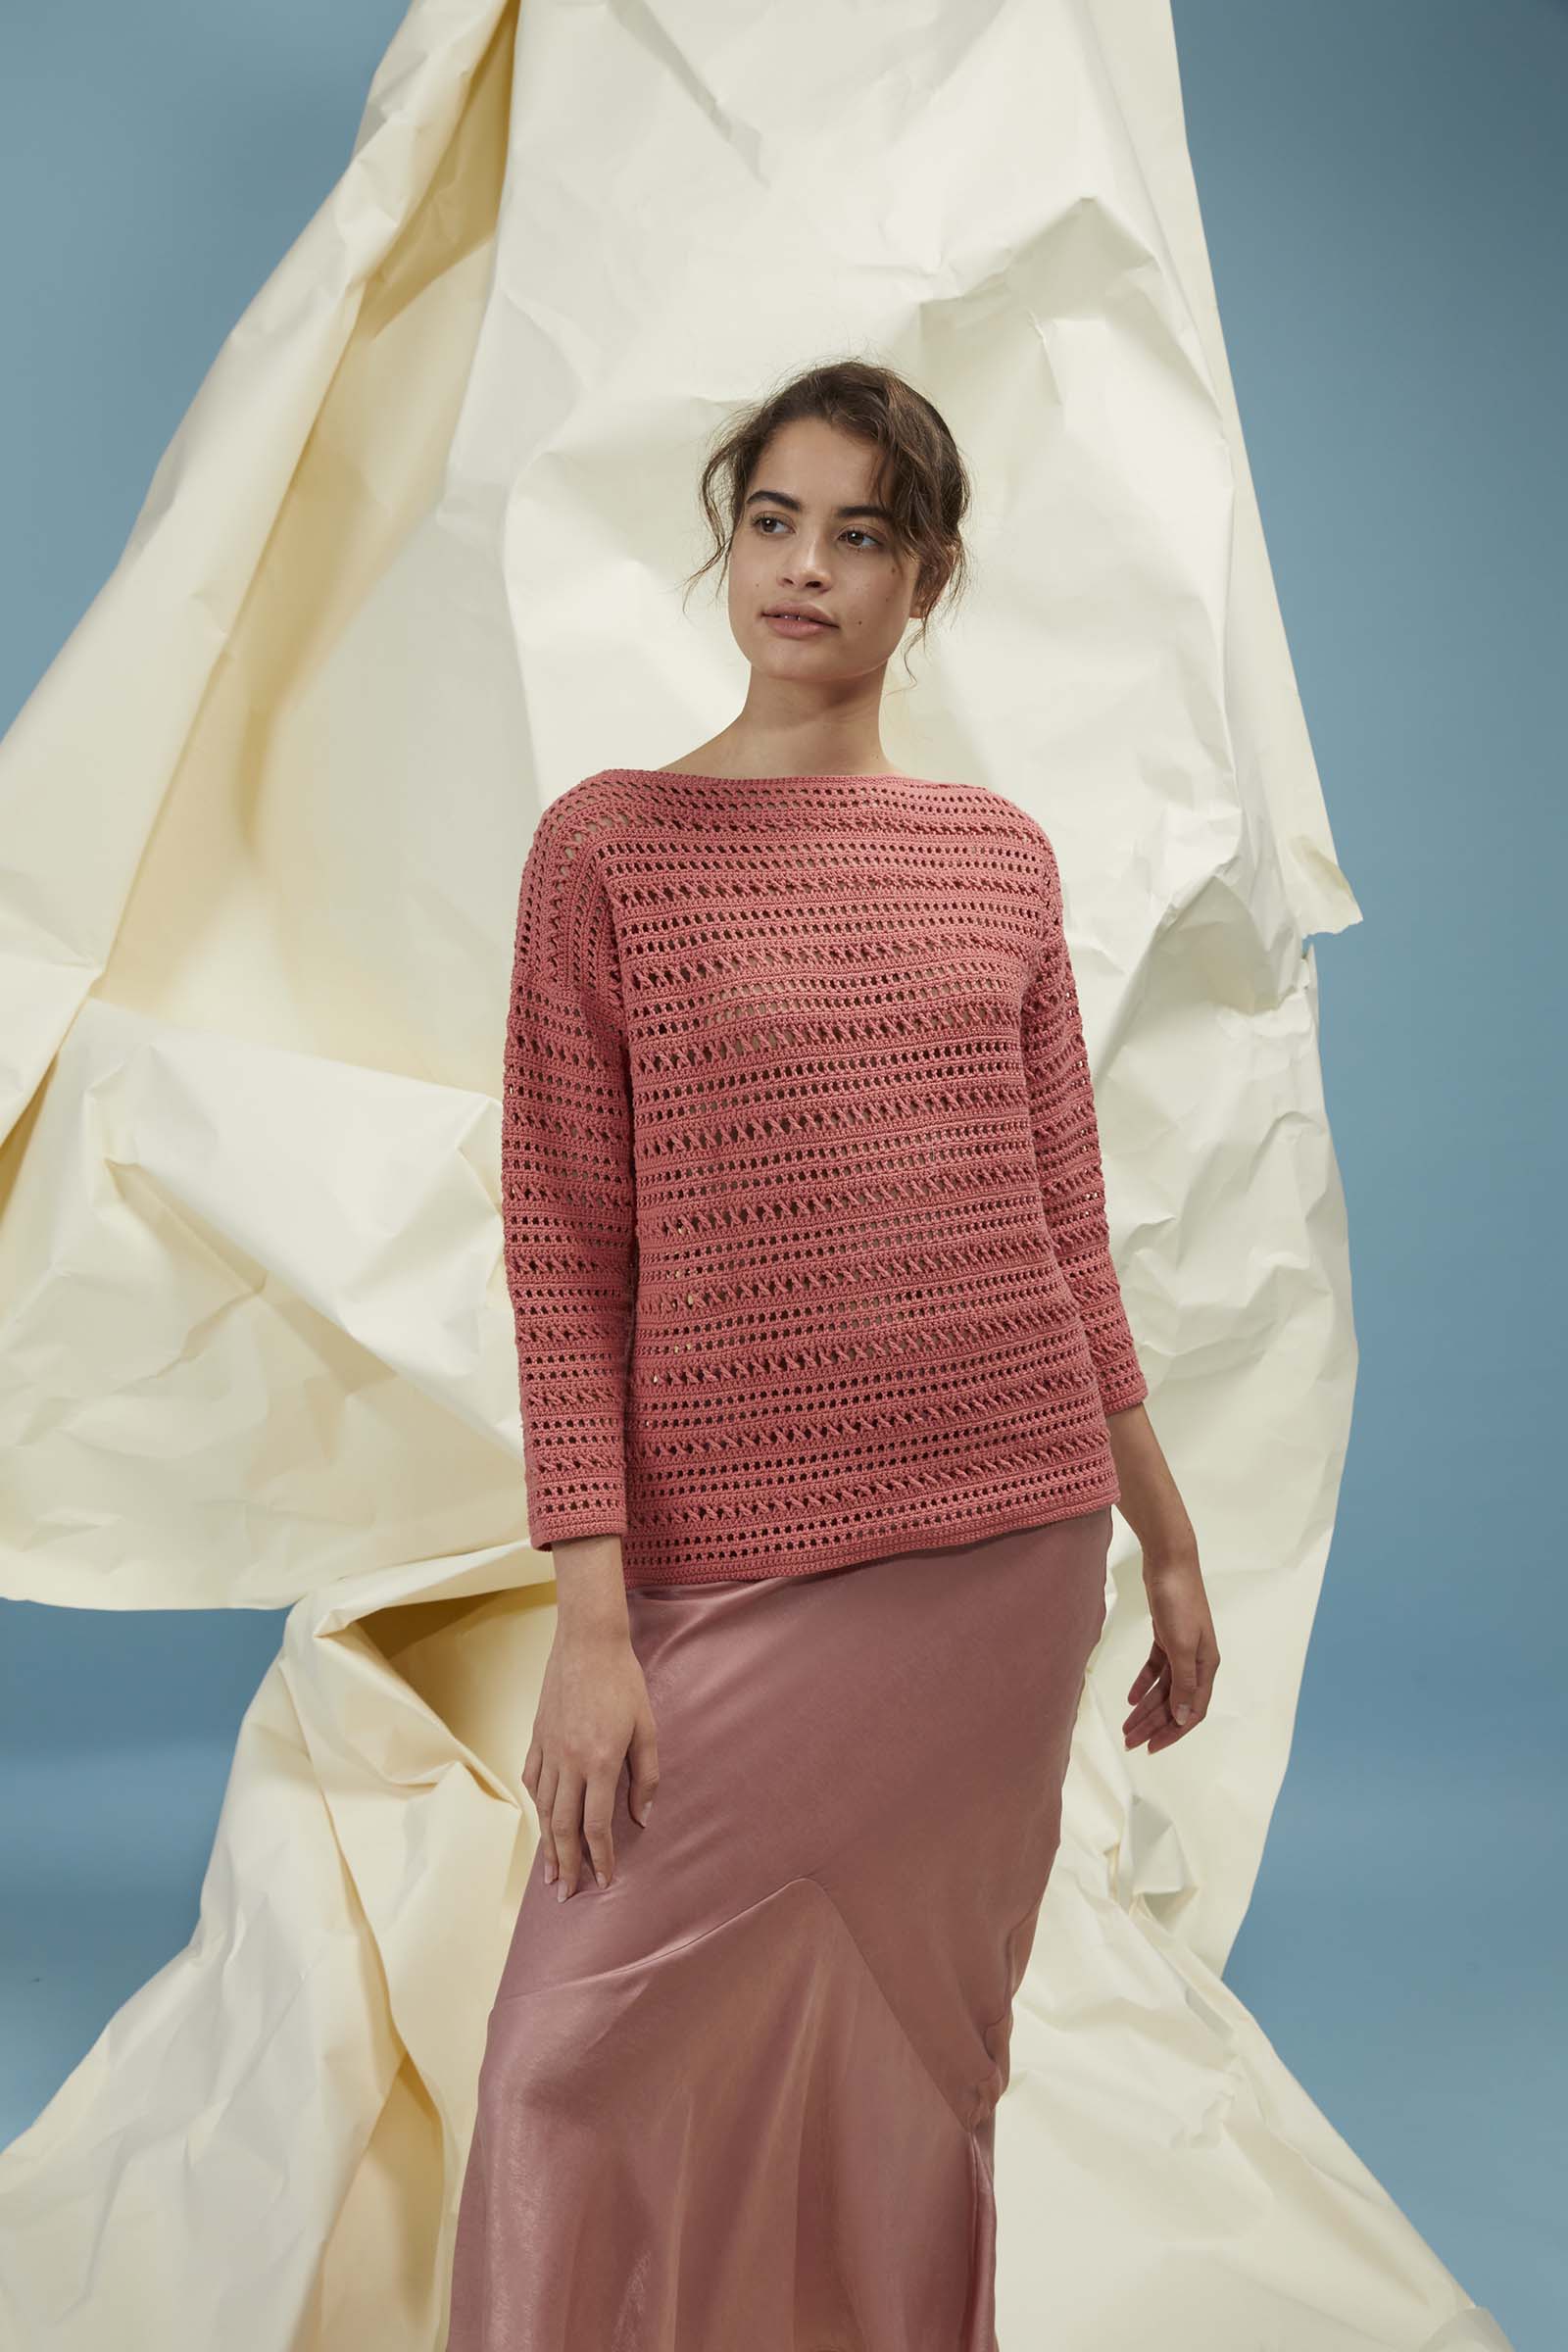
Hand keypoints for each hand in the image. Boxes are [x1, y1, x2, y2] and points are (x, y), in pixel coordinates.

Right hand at [522, 1623, 659, 1900]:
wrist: (587, 1642)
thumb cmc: (623, 1682)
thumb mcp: (646, 1728)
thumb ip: (645, 1776)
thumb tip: (642, 1817)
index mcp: (599, 1761)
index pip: (597, 1825)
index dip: (601, 1857)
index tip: (605, 1880)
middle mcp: (568, 1762)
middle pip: (563, 1826)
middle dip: (567, 1864)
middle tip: (566, 1894)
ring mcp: (547, 1750)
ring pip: (543, 1809)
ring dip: (547, 1845)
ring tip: (550, 1873)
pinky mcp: (536, 1738)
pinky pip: (532, 1782)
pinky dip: (537, 1807)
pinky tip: (541, 1822)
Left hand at [1122, 1542, 1219, 1753]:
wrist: (1169, 1560)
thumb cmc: (1178, 1600)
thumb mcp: (1180, 1644)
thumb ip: (1183, 1682)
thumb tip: (1183, 1718)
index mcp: (1205, 1666)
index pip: (1191, 1711)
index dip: (1172, 1732)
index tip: (1151, 1748)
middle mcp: (1197, 1661)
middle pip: (1175, 1703)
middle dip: (1153, 1725)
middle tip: (1129, 1741)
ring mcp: (1182, 1648)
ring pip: (1164, 1688)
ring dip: (1146, 1708)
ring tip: (1125, 1725)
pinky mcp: (1167, 1636)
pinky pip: (1156, 1669)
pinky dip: (1144, 1683)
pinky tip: (1130, 1697)